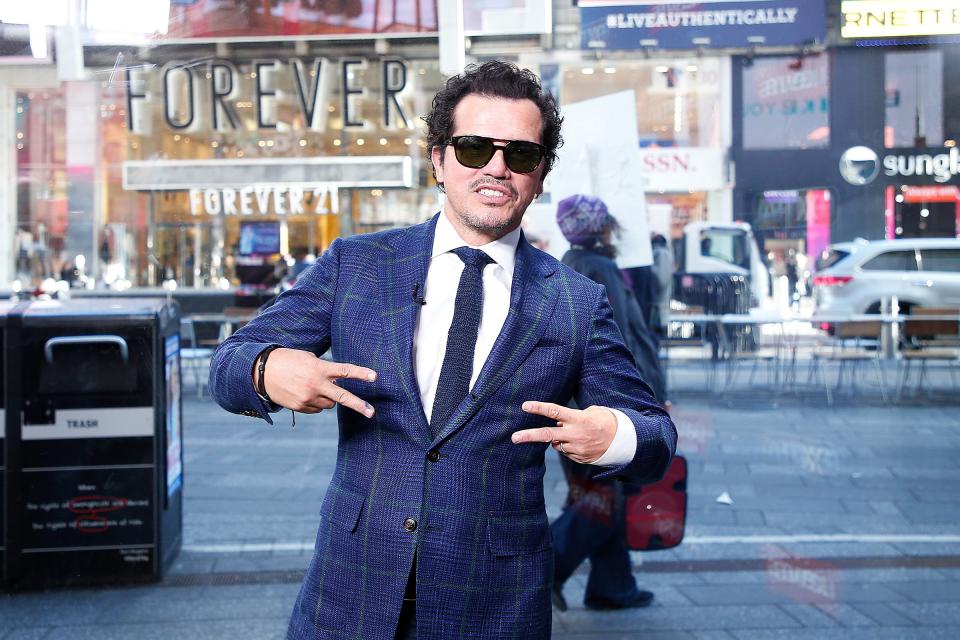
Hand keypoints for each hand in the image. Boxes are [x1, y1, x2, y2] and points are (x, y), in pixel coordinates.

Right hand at [256, 348, 377, 417]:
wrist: (261, 372)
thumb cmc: (288, 360)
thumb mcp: (308, 358)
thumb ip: (324, 370)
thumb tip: (337, 383)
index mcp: (319, 368)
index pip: (345, 371)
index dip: (361, 374)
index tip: (375, 377)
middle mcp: (315, 385)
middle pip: (343, 397)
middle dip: (358, 405)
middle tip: (371, 413)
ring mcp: (307, 398)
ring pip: (330, 404)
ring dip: (329, 398)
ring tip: (314, 387)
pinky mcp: (300, 407)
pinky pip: (317, 409)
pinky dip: (316, 403)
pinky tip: (304, 393)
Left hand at [511, 401, 616, 463]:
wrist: (624, 442)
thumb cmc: (607, 421)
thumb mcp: (593, 411)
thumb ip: (573, 416)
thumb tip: (558, 423)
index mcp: (578, 419)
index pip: (554, 412)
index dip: (539, 408)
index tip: (525, 406)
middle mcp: (575, 434)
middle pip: (547, 434)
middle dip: (528, 436)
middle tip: (514, 437)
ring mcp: (577, 448)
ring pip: (556, 444)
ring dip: (559, 439)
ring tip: (576, 434)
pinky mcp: (579, 458)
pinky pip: (566, 451)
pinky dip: (569, 446)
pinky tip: (582, 442)